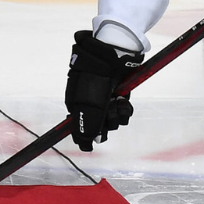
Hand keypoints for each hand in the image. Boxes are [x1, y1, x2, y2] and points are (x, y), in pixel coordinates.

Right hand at [64, 30, 142, 151]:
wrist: (109, 57)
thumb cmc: (93, 77)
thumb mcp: (86, 101)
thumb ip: (87, 122)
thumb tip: (86, 142)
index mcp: (79, 106)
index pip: (81, 129)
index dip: (85, 138)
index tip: (88, 146)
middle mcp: (94, 106)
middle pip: (100, 128)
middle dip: (106, 123)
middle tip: (106, 111)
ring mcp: (107, 103)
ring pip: (114, 122)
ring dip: (117, 115)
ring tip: (116, 102)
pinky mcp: (120, 98)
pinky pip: (124, 113)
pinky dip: (125, 109)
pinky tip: (122, 100)